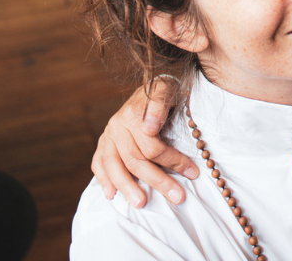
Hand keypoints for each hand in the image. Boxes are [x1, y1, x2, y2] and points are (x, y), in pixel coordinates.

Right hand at [90, 76, 198, 207]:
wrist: (149, 88)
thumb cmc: (163, 92)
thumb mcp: (166, 91)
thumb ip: (158, 105)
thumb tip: (149, 128)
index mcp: (133, 114)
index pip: (152, 146)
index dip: (174, 161)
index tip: (193, 173)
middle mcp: (117, 126)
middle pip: (135, 160)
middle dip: (157, 181)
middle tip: (177, 197)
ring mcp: (108, 135)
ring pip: (115, 166)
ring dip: (127, 187)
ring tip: (141, 204)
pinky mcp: (103, 143)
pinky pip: (99, 163)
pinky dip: (103, 179)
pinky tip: (111, 195)